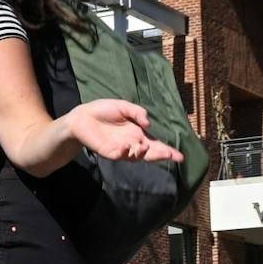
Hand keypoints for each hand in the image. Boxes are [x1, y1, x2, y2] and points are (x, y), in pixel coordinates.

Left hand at [67, 99, 182, 163]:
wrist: (82, 116)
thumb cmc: (104, 110)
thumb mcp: (124, 107)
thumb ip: (138, 112)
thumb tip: (148, 124)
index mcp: (138, 134)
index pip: (156, 144)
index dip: (167, 151)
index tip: (180, 156)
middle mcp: (132, 143)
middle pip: (149, 153)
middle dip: (160, 155)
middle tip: (170, 156)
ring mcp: (120, 149)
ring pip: (135, 156)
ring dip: (141, 153)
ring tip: (143, 146)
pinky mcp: (108, 152)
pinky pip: (119, 156)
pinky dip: (125, 153)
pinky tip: (127, 148)